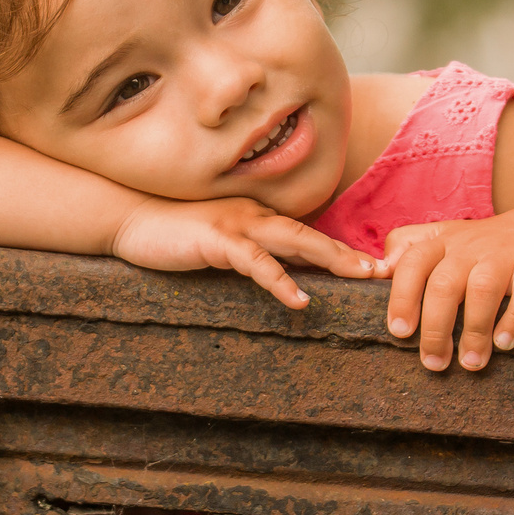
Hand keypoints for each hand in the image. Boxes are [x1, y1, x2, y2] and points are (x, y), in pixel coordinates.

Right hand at [111, 197, 383, 309]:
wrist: (127, 218)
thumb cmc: (169, 234)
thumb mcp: (216, 244)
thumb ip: (247, 254)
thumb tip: (280, 276)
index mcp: (255, 217)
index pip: (305, 233)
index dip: (340, 249)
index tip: (373, 266)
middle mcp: (253, 215)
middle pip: (311, 234)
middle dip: (350, 252)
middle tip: (385, 270)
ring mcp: (236, 224)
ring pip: (294, 240)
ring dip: (331, 258)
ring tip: (361, 276)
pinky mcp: (216, 241)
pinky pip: (256, 262)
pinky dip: (280, 281)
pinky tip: (300, 300)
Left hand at [381, 209, 513, 371]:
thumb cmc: (483, 247)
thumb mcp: (444, 240)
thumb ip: (408, 251)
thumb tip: (374, 274)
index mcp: (441, 242)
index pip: (412, 264)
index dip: (402, 298)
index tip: (399, 332)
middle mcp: (469, 246)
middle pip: (444, 284)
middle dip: (435, 328)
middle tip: (433, 364)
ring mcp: (504, 254)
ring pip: (482, 290)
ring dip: (473, 331)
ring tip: (470, 363)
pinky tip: (505, 344)